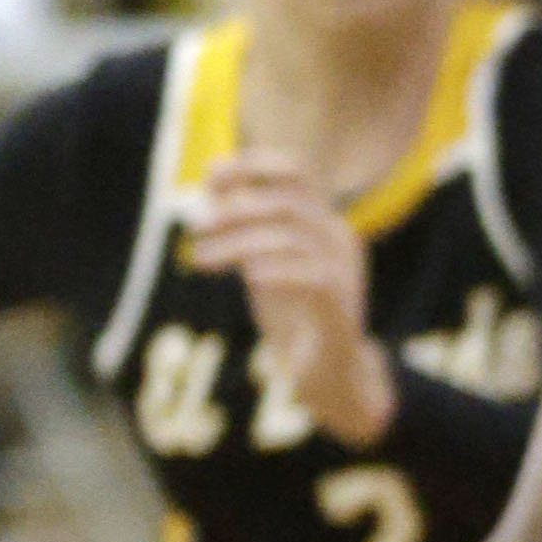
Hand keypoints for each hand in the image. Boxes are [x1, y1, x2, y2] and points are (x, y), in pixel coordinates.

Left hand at [184, 152, 385, 444]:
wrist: (330, 376)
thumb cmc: (294, 317)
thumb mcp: (263, 259)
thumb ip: (244, 224)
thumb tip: (211, 178)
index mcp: (324, 223)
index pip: (295, 171)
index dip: (252, 165)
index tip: (210, 175)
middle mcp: (340, 241)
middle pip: (288, 203)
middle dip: (235, 210)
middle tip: (196, 227)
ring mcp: (346, 275)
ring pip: (291, 240)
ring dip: (238, 244)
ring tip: (200, 258)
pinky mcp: (342, 311)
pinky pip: (312, 277)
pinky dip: (276, 271)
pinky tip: (249, 277)